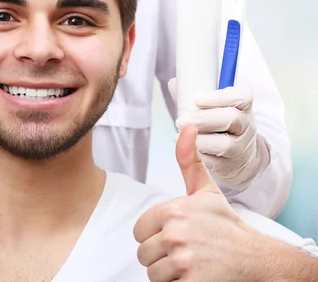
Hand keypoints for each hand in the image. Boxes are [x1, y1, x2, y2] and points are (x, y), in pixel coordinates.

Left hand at [133, 125, 264, 281]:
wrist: (255, 258)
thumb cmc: (225, 225)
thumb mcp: (205, 191)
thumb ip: (189, 161)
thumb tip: (187, 128)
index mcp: (172, 211)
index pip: (139, 232)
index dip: (154, 237)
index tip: (175, 236)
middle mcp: (175, 233)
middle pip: (144, 253)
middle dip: (161, 256)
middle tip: (186, 252)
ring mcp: (182, 259)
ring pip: (153, 273)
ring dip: (168, 273)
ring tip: (190, 264)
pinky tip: (194, 275)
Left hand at [168, 77, 269, 190]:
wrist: (237, 155)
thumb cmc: (219, 124)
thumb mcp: (213, 107)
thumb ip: (193, 95)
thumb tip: (175, 83)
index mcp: (243, 106)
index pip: (241, 96)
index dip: (219, 97)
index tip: (197, 99)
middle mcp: (246, 125)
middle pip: (231, 119)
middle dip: (202, 119)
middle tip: (180, 120)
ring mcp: (241, 146)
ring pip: (224, 143)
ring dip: (199, 140)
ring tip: (179, 136)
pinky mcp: (231, 165)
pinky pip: (216, 163)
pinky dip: (199, 157)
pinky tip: (187, 151)